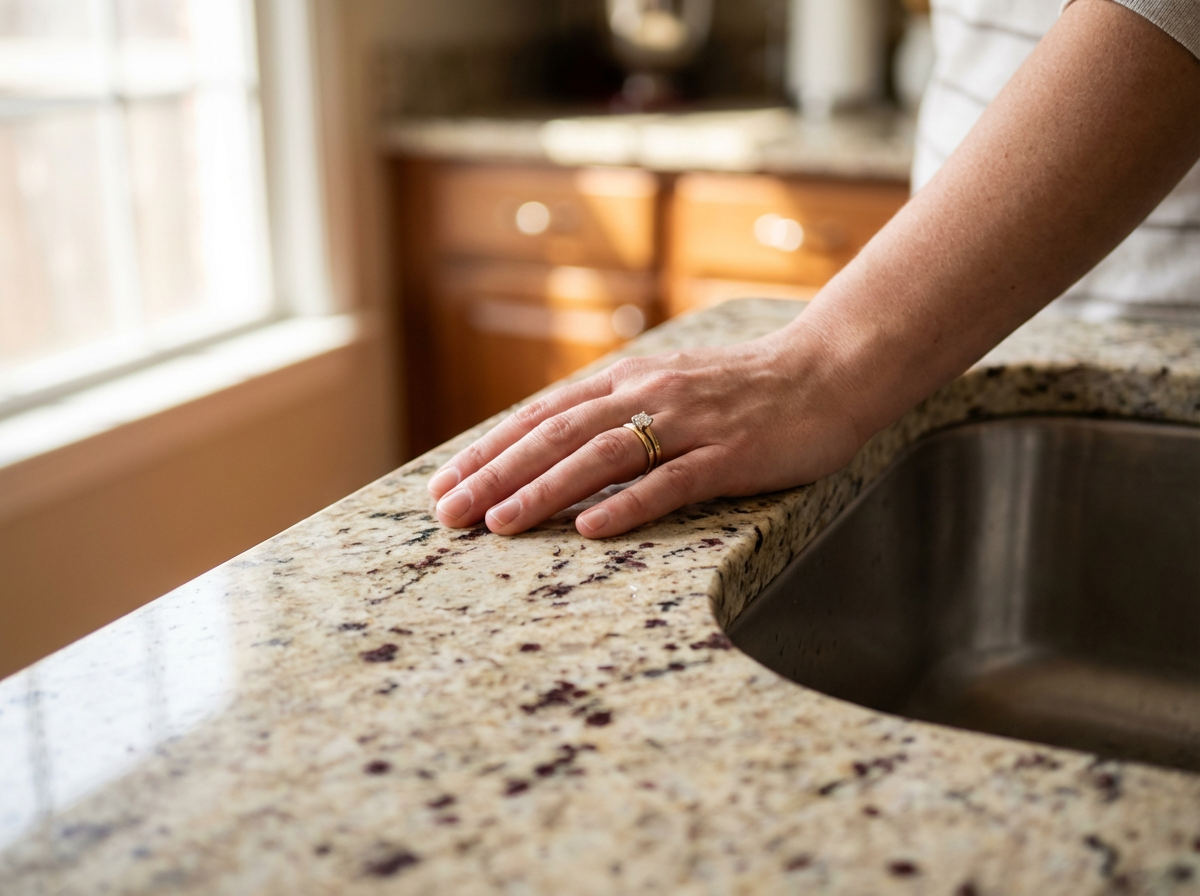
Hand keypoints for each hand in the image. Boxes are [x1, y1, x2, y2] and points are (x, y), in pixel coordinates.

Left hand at [426, 323, 864, 537]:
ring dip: (545, 490)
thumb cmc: (743, 387)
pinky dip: (628, 504)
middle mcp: (647, 395)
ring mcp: (688, 424)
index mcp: (627, 381)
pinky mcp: (730, 454)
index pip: (541, 416)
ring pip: (602, 457)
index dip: (488, 450)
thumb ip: (616, 409)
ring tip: (499, 524)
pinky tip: (591, 528)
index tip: (443, 484)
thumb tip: (553, 445)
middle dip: (496, 475)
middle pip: (556, 436)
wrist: (827, 370)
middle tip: (448, 514)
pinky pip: (672, 482)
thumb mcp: (667, 386)